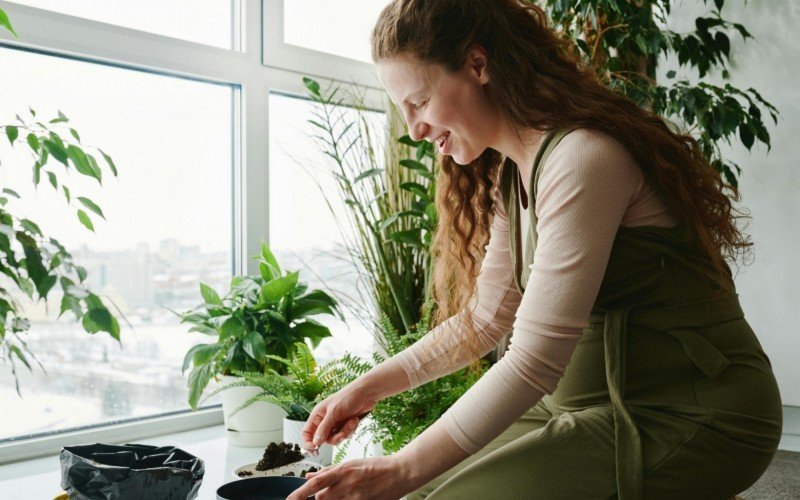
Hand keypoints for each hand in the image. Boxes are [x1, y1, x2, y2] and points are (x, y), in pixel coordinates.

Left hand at [285, 456, 410, 499]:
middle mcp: (348, 485)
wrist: (400, 473)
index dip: (300, 492)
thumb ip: (329, 471)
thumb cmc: (375, 466)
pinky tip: (349, 496)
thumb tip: (309, 476)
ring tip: (343, 493)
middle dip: (322, 495)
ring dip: (332, 499)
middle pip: (322, 497)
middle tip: (332, 490)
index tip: (290, 499)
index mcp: (344, 470)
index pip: (316, 483)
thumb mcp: (351, 463)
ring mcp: (357, 498)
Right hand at [302, 382, 376, 450]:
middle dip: (334, 437)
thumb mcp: (334, 412)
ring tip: (351, 422)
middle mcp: (325, 420)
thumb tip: (315, 442)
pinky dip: (350, 430)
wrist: (366, 394)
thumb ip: (324, 428)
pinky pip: (344, 436)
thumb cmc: (348, 397)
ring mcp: (335, 424)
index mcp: (317, 415)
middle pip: (323, 439)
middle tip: (342, 434)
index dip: (308, 442)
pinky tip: (354, 420)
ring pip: (335, 439)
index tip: (315, 449)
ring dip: (344, 433)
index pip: (306, 433)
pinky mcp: (344, 426)